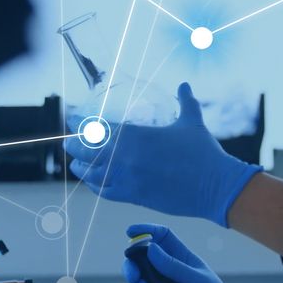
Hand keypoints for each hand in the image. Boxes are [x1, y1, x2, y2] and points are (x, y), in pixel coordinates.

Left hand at [64, 83, 261, 226]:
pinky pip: (105, 192)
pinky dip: (95, 186)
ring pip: (92, 174)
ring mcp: (127, 179)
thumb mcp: (192, 121)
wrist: (214, 185)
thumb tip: (184, 84)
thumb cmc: (203, 151)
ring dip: (81, 167)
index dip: (81, 123)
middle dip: (75, 145)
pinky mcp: (134, 198)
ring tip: (75, 163)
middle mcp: (125, 158)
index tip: (73, 120)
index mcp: (136, 136)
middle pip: (88, 151)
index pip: (98, 128)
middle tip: (69, 142)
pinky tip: (92, 183)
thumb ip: (186, 100)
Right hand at [123, 224, 264, 282]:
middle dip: (132, 266)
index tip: (129, 231)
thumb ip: (175, 266)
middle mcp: (170, 273)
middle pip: (143, 261)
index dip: (146, 231)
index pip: (162, 237)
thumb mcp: (198, 282)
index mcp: (182, 259)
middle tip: (133, 275)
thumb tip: (151, 248)